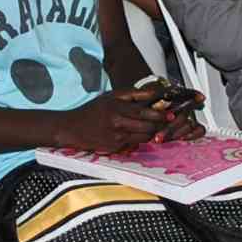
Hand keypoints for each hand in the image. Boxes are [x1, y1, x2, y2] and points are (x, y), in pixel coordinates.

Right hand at [54, 88, 173, 152]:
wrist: (72, 128)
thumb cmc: (93, 110)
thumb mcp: (110, 96)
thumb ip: (133, 94)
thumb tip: (154, 93)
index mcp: (116, 108)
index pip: (144, 112)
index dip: (159, 114)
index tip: (169, 114)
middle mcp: (117, 123)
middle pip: (147, 127)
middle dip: (159, 125)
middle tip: (166, 122)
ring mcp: (116, 138)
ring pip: (143, 137)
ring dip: (151, 133)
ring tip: (154, 128)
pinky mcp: (115, 148)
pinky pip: (134, 144)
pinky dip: (139, 139)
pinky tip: (138, 134)